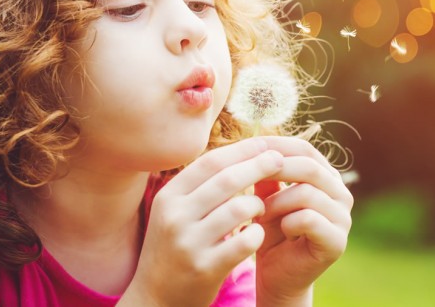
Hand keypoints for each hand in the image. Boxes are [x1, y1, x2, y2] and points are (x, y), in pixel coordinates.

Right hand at [119, 138, 282, 306]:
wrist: (154, 298)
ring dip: (258, 204)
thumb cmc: (174, 247)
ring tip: (261, 207)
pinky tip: (257, 234)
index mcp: (168, 197)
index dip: (241, 150)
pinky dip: (257, 234)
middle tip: (280, 160)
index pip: (210, 162)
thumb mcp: (176, 212)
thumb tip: (241, 150)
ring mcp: (189, 243)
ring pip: (240, 208)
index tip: (265, 143)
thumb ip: (201, 185)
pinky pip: (245, 242)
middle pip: (227, 179)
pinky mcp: (205, 268)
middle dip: (258, 165)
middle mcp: (175, 216)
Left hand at [254, 137, 353, 306]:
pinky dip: (287, 222)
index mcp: (326, 177)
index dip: (277, 145)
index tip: (248, 148)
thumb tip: (256, 143)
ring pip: (307, 192)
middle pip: (309, 167)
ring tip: (260, 213)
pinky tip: (279, 231)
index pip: (305, 149)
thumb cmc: (271, 232)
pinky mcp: (337, 241)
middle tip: (247, 177)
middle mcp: (341, 194)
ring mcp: (343, 218)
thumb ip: (267, 173)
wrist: (276, 276)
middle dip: (274, 169)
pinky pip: (309, 219)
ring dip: (276, 202)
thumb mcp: (266, 197)